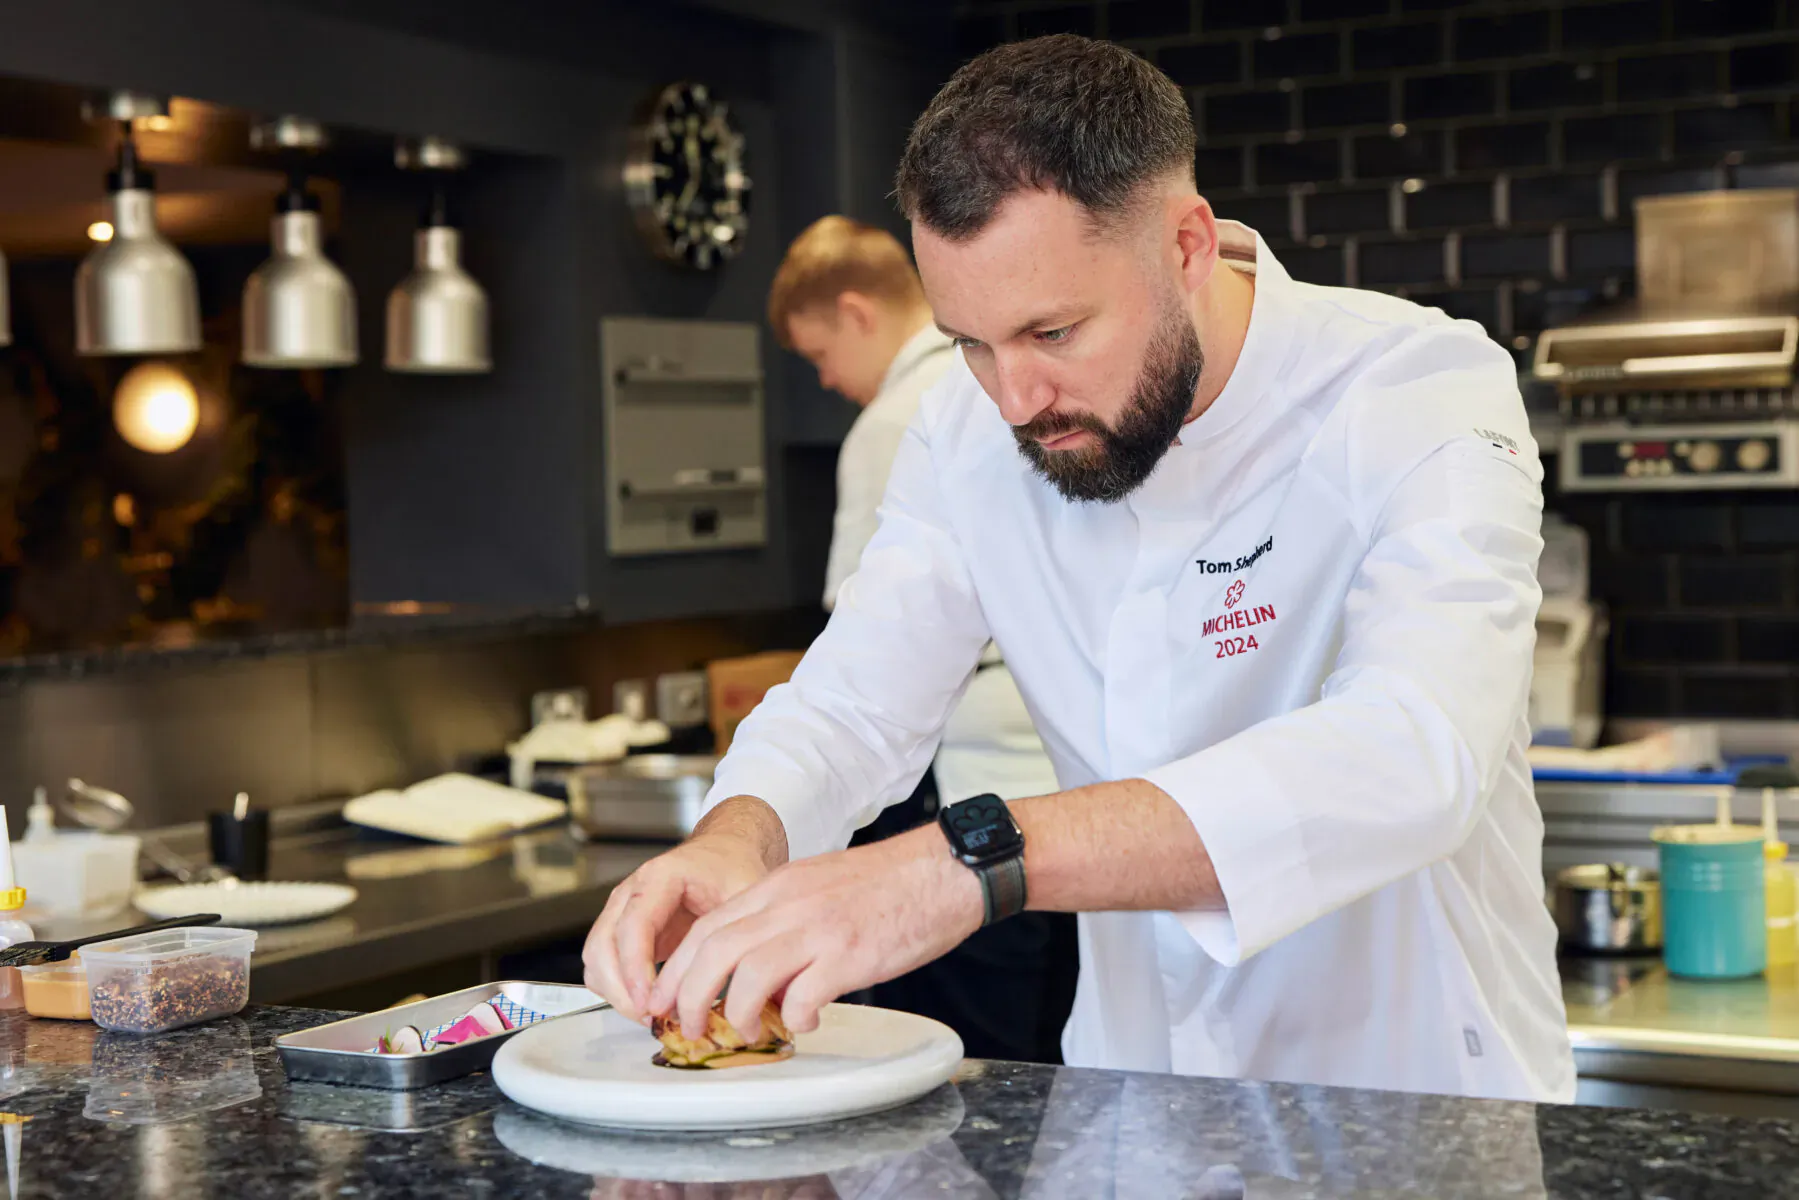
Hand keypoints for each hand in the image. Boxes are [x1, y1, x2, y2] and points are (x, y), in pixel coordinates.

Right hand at [583, 831, 769, 1022]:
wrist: (723, 854)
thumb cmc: (732, 868)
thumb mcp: (746, 894)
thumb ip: (738, 934)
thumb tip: (741, 985)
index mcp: (660, 877)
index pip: (633, 924)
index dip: (636, 968)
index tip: (650, 1002)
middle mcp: (631, 892)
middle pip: (602, 946)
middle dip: (622, 990)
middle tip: (653, 1019)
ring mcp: (621, 912)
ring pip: (596, 960)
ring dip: (617, 995)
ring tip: (655, 1017)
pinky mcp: (622, 933)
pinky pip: (604, 967)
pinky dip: (619, 991)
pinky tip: (651, 1006)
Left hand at [648, 824, 983, 1043]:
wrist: (945, 869)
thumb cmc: (890, 883)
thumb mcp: (819, 885)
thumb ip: (783, 916)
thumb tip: (758, 964)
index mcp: (778, 887)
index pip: (706, 927)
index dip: (677, 969)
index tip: (667, 999)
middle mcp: (789, 904)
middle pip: (712, 950)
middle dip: (687, 997)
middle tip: (689, 1028)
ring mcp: (817, 928)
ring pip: (746, 974)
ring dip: (735, 1013)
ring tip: (747, 1033)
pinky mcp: (849, 954)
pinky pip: (801, 997)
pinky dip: (793, 1020)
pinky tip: (805, 1023)